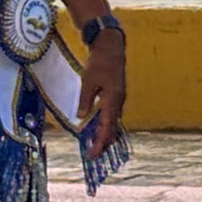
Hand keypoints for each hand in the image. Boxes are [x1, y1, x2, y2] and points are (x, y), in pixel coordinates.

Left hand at [77, 30, 127, 157]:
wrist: (111, 46)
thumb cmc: (99, 62)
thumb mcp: (88, 81)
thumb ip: (86, 100)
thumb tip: (82, 118)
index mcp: (113, 99)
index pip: (108, 127)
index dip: (100, 142)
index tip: (92, 154)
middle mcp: (119, 101)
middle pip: (113, 128)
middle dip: (104, 143)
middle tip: (94, 155)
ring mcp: (119, 97)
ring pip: (114, 122)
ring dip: (106, 134)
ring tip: (96, 145)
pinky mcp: (117, 94)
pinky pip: (113, 114)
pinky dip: (106, 124)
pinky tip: (99, 127)